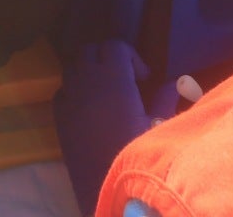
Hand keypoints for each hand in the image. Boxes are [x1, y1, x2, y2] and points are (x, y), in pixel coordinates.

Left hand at [54, 40, 151, 214]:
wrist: (103, 185)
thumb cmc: (135, 152)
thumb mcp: (158, 125)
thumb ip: (166, 98)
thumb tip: (174, 83)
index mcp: (112, 79)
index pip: (115, 46)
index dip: (131, 56)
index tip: (144, 78)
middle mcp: (85, 81)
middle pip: (90, 51)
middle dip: (108, 57)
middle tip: (126, 79)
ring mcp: (68, 98)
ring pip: (73, 67)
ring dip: (90, 71)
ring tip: (108, 92)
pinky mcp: (58, 116)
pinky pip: (63, 89)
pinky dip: (75, 89)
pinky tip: (91, 108)